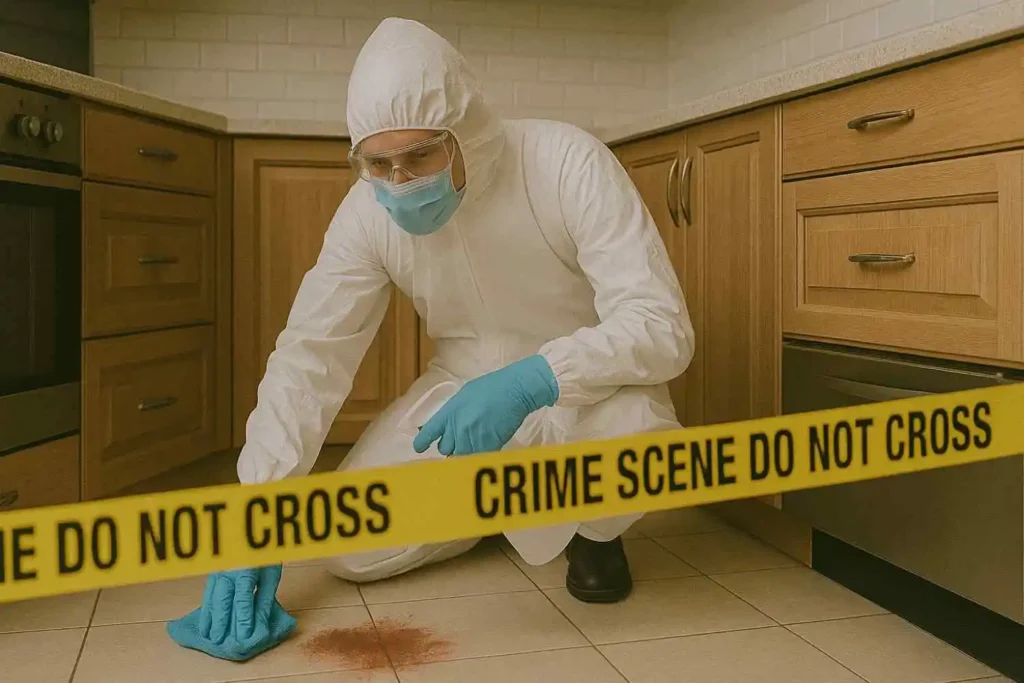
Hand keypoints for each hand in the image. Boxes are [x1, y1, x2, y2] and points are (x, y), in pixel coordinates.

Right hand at [167, 564, 295, 661]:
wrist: (250, 536)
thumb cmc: (265, 556)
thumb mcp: (271, 576)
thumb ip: (264, 598)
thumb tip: (260, 622)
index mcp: (246, 570)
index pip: (243, 599)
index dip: (243, 618)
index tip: (243, 635)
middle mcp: (228, 571)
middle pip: (222, 600)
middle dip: (220, 622)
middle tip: (219, 641)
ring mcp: (217, 571)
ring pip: (210, 597)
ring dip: (209, 618)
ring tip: (209, 636)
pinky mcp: (212, 573)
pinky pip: (207, 593)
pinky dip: (206, 609)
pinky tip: (205, 622)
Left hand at [413, 355, 558, 455]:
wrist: (514, 390)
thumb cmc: (492, 387)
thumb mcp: (464, 396)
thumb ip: (454, 413)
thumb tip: (450, 426)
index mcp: (449, 412)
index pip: (428, 433)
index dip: (422, 442)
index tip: (420, 448)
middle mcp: (457, 428)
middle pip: (445, 449)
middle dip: (451, 447)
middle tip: (460, 443)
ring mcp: (471, 438)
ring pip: (461, 457)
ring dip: (465, 455)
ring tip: (474, 447)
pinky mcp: (487, 446)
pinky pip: (477, 458)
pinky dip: (479, 457)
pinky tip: (485, 451)